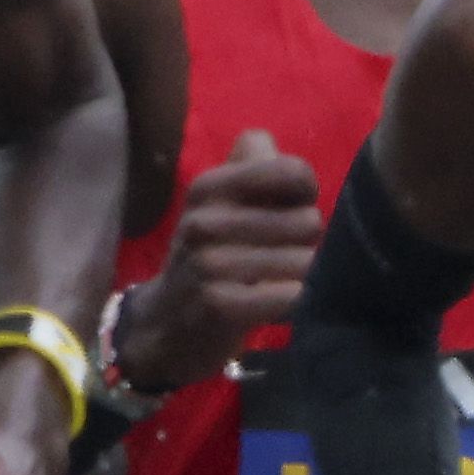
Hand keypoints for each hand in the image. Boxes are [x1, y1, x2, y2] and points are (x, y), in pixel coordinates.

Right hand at [116, 129, 320, 393]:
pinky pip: (290, 297)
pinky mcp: (219, 306)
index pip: (293, 172)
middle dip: (307, 243)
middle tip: (284, 257)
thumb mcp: (219, 204)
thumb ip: (254, 165)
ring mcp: (209, 264)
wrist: (165, 325)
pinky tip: (285, 305)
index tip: (291, 212)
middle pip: (308, 221)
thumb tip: (275, 150)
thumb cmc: (209, 257)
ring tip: (283, 283)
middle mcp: (204, 220)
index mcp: (209, 186)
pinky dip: (299, 303)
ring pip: (305, 262)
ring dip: (307, 278)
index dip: (306, 196)